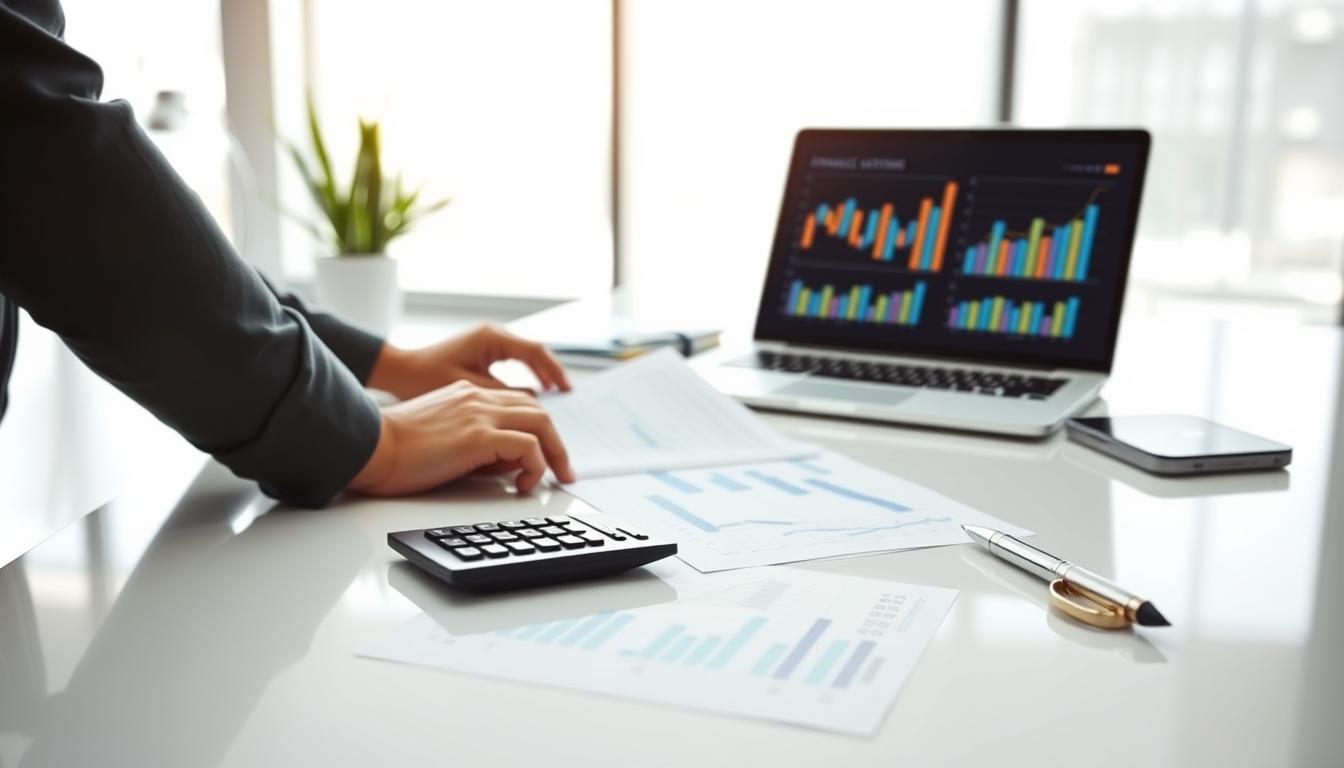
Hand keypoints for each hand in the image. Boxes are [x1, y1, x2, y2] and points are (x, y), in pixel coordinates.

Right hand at [348, 380, 575, 495]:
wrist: (371, 448)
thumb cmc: (396, 451)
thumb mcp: (446, 440)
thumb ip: (479, 444)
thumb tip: (512, 465)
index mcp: (467, 395)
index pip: (518, 405)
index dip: (539, 430)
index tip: (547, 455)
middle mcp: (477, 398)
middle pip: (538, 411)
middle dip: (557, 443)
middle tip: (563, 471)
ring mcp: (480, 414)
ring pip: (542, 422)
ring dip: (555, 452)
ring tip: (555, 478)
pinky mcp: (478, 435)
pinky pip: (528, 445)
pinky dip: (536, 465)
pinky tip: (524, 484)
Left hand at [367, 323, 569, 400]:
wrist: (396, 370)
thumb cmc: (423, 378)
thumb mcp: (467, 389)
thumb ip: (502, 394)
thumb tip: (532, 401)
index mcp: (491, 338)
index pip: (535, 352)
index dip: (554, 372)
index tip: (566, 390)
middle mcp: (492, 335)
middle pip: (534, 352)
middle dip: (552, 373)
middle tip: (566, 394)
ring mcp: (487, 342)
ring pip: (525, 356)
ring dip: (540, 374)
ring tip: (555, 394)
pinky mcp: (481, 351)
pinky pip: (513, 361)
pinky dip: (526, 375)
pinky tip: (531, 391)